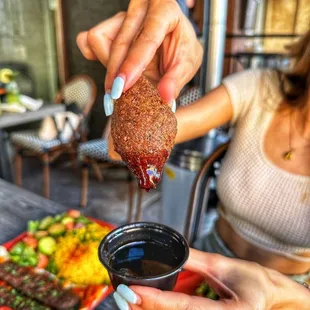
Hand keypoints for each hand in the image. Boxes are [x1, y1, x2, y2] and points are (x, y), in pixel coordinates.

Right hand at [77, 0, 201, 102]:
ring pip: (99, 39)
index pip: (146, 39)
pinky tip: (110, 70)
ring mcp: (124, 14)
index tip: (122, 88)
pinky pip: (89, 39)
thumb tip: (166, 99)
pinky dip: (96, 57)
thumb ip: (176, 80)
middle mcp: (142, 8)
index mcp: (165, 10)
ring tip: (123, 81)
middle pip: (118, 41)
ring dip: (108, 66)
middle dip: (115, 72)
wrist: (176, 37)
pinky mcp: (111, 24)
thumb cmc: (182, 46)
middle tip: (116, 97)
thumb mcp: (188, 63)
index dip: (132, 66)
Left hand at [113, 249, 309, 309]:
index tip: (131, 292)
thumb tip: (171, 251)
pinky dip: (161, 309)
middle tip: (121, 295)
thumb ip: (195, 260)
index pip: (183, 307)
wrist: (270, 298)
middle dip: (144, 308)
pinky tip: (147, 302)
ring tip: (128, 298)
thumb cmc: (254, 282)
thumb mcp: (224, 266)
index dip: (154, 300)